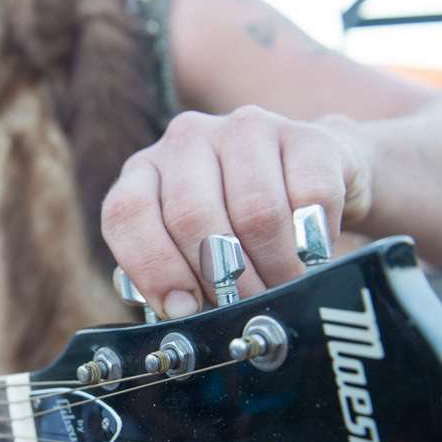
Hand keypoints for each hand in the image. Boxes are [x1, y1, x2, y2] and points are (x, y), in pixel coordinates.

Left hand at [101, 106, 371, 317]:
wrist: (310, 186)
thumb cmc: (238, 234)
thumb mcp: (189, 253)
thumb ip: (168, 279)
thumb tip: (175, 312)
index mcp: (145, 171)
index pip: (127, 212)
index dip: (153, 267)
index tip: (183, 309)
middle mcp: (187, 140)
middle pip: (191, 215)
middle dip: (222, 278)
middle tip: (245, 306)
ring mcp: (246, 130)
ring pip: (255, 211)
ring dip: (273, 266)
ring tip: (282, 286)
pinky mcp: (307, 134)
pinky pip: (310, 196)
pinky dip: (314, 238)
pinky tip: (312, 248)